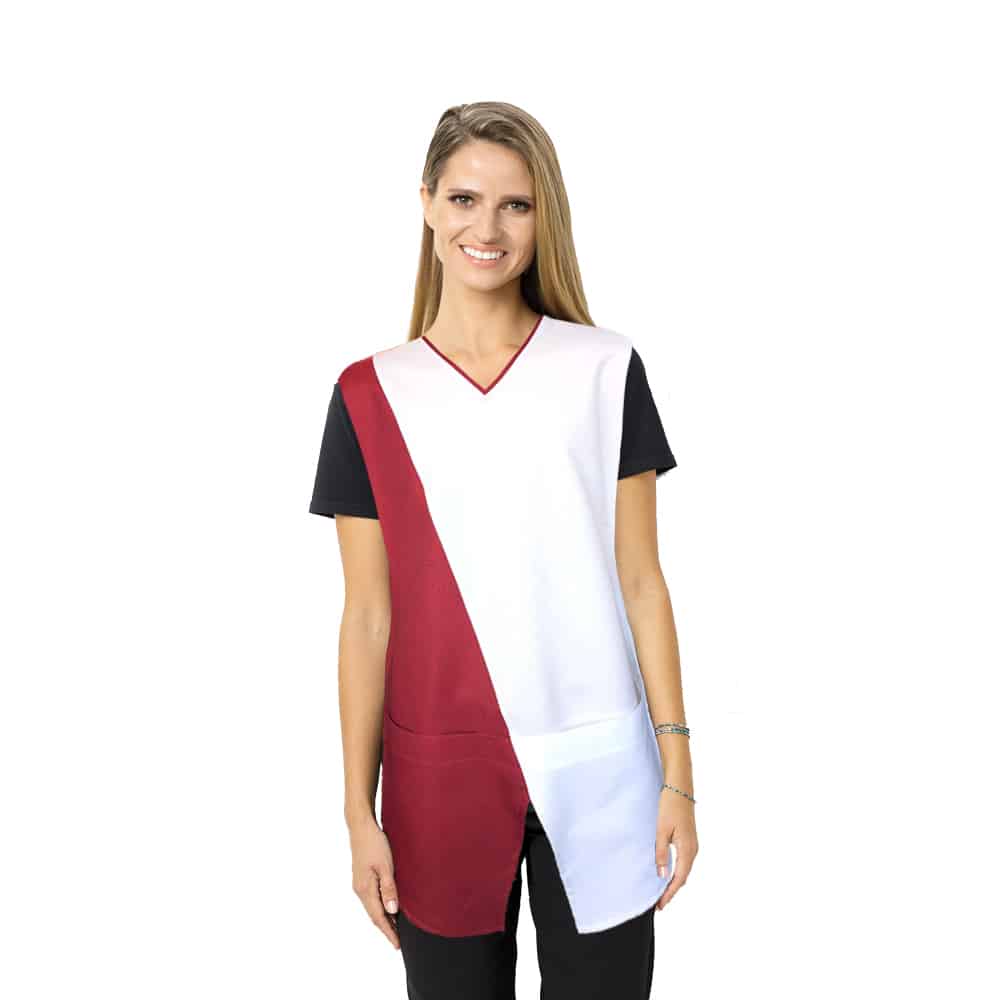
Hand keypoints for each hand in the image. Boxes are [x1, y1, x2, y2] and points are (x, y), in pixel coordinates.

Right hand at [349, 814, 400, 949]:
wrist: (361, 827)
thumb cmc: (374, 843)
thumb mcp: (386, 865)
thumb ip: (389, 888)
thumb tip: (392, 910)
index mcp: (365, 889)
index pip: (378, 917)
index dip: (389, 932)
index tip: (397, 945)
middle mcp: (360, 889)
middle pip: (374, 915)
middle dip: (386, 928)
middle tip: (399, 941)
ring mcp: (359, 884)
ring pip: (372, 907)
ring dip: (383, 918)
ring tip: (396, 928)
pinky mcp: (362, 878)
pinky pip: (371, 899)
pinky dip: (380, 907)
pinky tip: (388, 907)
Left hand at [654, 789, 697, 909]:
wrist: (680, 787)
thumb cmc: (670, 806)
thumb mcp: (661, 830)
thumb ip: (661, 853)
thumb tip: (661, 875)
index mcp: (687, 850)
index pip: (679, 879)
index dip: (669, 893)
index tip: (660, 905)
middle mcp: (693, 850)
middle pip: (683, 877)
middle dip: (672, 891)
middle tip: (659, 903)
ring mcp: (693, 844)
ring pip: (684, 870)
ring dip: (674, 882)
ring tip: (662, 892)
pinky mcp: (689, 839)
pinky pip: (684, 861)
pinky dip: (677, 871)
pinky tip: (669, 873)